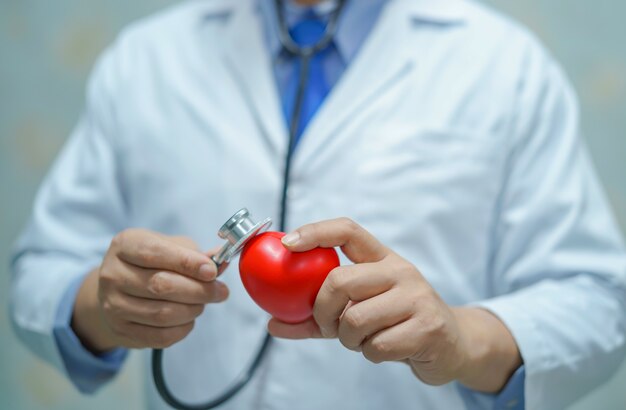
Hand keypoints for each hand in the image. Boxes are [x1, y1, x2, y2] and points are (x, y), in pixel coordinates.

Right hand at [72, 229, 228, 352]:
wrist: (119, 289)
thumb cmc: (151, 262)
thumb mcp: (171, 246)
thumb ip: (196, 254)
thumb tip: (221, 262)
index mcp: (125, 245)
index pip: (156, 253)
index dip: (188, 263)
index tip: (212, 271)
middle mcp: (113, 274)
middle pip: (161, 286)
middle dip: (199, 290)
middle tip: (220, 291)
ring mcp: (113, 304)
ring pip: (162, 314)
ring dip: (193, 310)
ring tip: (202, 303)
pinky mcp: (120, 330)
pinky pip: (160, 336)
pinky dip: (183, 329)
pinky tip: (188, 319)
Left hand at [268, 218, 520, 392]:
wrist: (453, 345)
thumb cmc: (396, 323)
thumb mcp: (358, 312)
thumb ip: (316, 317)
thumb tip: (272, 323)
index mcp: (382, 258)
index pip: (348, 230)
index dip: (315, 231)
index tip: (287, 243)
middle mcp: (400, 270)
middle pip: (340, 280)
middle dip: (322, 311)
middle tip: (327, 325)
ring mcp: (417, 296)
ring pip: (354, 319)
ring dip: (348, 339)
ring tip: (363, 339)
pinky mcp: (427, 326)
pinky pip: (376, 345)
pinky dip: (370, 354)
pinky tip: (386, 349)